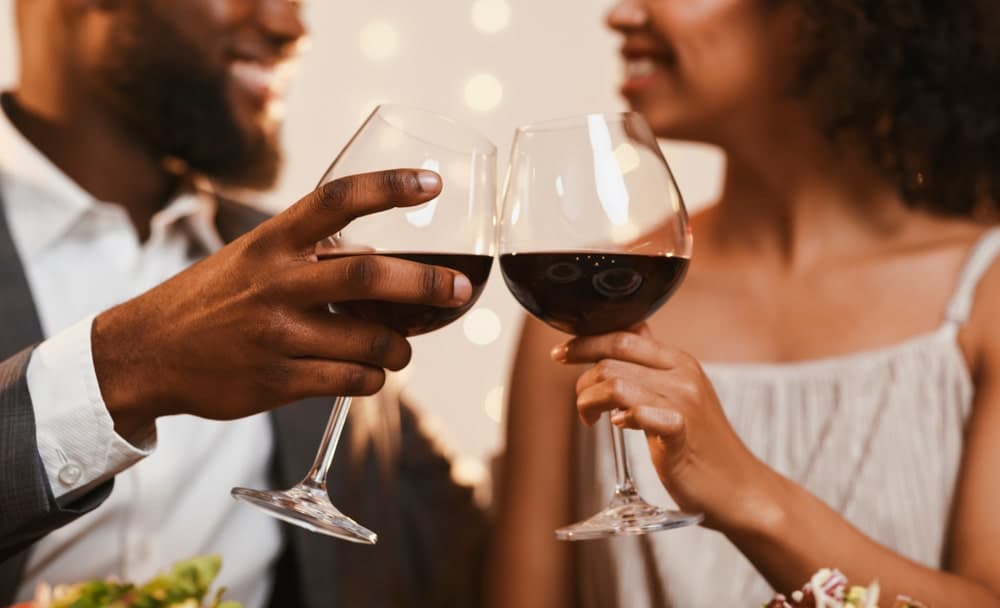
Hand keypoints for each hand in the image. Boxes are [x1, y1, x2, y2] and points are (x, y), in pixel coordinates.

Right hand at [94, 169, 470, 435]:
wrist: (146, 353)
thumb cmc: (213, 299)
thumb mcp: (252, 258)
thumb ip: (310, 255)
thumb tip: (382, 259)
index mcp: (273, 241)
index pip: (337, 200)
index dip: (389, 187)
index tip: (433, 184)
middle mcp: (278, 282)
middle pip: (369, 275)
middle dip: (426, 283)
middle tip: (461, 290)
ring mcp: (277, 334)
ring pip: (372, 341)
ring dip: (401, 348)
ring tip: (403, 348)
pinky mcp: (278, 381)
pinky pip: (352, 381)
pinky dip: (374, 379)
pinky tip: (369, 374)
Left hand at [553, 324, 777, 531]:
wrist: (737, 487)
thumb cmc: (700, 444)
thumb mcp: (680, 393)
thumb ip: (654, 364)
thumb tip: (633, 330)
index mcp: (679, 362)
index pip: (623, 336)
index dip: (585, 342)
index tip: (560, 354)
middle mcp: (683, 375)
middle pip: (613, 357)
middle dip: (582, 377)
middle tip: (580, 403)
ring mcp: (684, 403)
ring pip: (616, 384)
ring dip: (590, 401)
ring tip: (591, 420)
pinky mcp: (682, 433)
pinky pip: (640, 413)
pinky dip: (622, 417)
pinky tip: (618, 426)